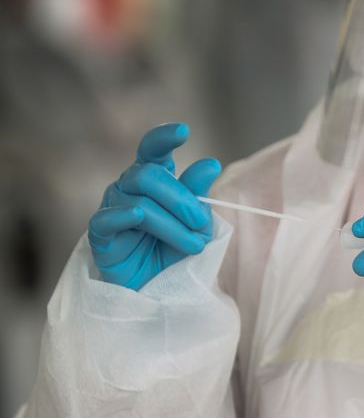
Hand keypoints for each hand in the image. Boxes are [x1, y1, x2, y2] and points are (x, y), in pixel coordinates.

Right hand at [88, 123, 220, 289]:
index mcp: (153, 177)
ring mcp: (112, 207)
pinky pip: (106, 218)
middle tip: (200, 223)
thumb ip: (197, 194)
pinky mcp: (100, 233)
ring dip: (172, 223)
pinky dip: (123, 216)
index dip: (163, 138)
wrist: (158, 286)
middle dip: (181, 198)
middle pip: (149, 175)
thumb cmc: (174, 247)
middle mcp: (129, 186)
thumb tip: (210, 164)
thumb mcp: (195, 221)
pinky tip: (137, 216)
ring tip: (193, 244)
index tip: (182, 131)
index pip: (152, 149)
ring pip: (139, 201)